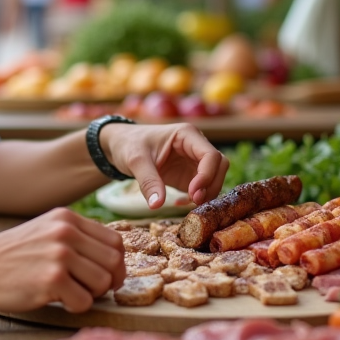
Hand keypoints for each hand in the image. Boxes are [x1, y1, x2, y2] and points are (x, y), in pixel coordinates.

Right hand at [0, 208, 125, 313]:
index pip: (115, 240)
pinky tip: (58, 301)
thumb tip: (112, 259)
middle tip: (91, 290)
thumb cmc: (9, 256)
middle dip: (108, 282)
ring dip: (91, 295)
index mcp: (67, 219)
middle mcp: (66, 233)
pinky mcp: (52, 280)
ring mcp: (59, 255)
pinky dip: (75, 307)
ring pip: (103, 282)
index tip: (109, 276)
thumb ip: (75, 238)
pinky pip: (84, 302)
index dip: (117, 263)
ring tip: (70, 294)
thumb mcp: (45, 231)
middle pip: (114, 262)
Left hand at [100, 123, 227, 208]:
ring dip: (206, 193)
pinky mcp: (188, 174)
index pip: (211, 155)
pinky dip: (196, 198)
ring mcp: (193, 160)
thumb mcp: (135, 161)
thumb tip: (157, 205)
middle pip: (219, 166)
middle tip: (193, 201)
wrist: (119, 145)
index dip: (207, 175)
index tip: (193, 193)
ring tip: (185, 204)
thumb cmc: (128, 145)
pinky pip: (203, 187)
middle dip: (210, 185)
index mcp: (187, 134)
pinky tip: (178, 203)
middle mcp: (195, 146)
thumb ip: (148, 182)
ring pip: (215, 177)